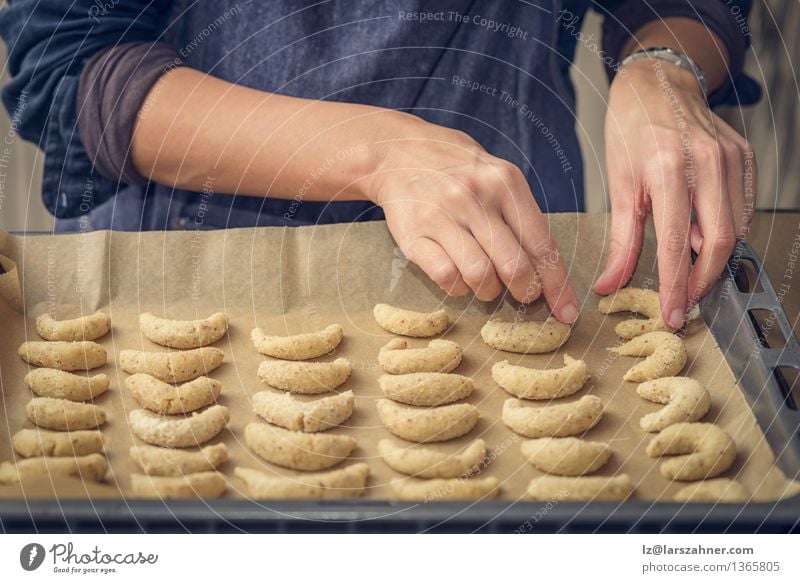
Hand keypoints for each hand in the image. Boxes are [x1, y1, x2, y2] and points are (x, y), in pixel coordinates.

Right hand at [368, 113, 578, 322]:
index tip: (567, 311)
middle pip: (514, 266)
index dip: (557, 283)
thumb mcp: (497, 178)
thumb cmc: (459, 172)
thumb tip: (548, 271)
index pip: (541, 243)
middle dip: (526, 291)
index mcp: (505, 182)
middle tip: (524, 295)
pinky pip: (447, 277)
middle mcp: (474, 198)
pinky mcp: (414, 235)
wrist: (400, 154)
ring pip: (480, 276)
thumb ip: (522, 217)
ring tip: (487, 283)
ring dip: (490, 290)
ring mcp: (442, 216)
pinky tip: (459, 277)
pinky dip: (459, 287)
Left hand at [595, 59, 755, 327]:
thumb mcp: (618, 186)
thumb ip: (620, 240)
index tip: (673, 314)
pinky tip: (706, 239)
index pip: (675, 244)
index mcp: (667, 170)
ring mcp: (731, 158)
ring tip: (691, 273)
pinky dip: (728, 231)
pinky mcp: (745, 156)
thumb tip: (609, 284)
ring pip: (736, 227)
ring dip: (715, 259)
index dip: (675, 286)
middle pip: (719, 241)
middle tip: (685, 300)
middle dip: (703, 280)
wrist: (657, 84)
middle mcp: (706, 163)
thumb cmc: (631, 132)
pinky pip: (744, 207)